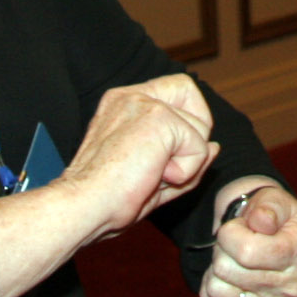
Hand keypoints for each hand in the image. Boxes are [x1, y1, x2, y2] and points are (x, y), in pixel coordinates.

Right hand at [63, 75, 218, 242]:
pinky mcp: (159, 118)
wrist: (83, 206)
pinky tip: (153, 177)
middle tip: (164, 168)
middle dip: (192, 140)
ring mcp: (145, 103)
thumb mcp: (150, 176)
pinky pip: (198, 148)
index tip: (174, 151)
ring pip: (200, 128)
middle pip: (193, 97)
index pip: (177, 89)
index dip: (188, 119)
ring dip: (185, 163)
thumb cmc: (106, 200)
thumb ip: (182, 157)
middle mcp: (133, 96)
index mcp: (124, 103)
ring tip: (151, 175)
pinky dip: (185, 172)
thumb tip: (214, 147)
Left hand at [199, 180, 296, 296]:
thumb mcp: (272, 199)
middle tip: (232, 242)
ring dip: (215, 270)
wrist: (268, 237)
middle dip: (221, 249)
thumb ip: (268, 207)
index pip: (248, 251)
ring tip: (230, 259)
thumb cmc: (267, 214)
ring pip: (218, 291)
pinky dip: (212, 289)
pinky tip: (228, 278)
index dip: (230, 234)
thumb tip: (261, 222)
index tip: (236, 225)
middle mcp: (293, 285)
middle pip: (228, 270)